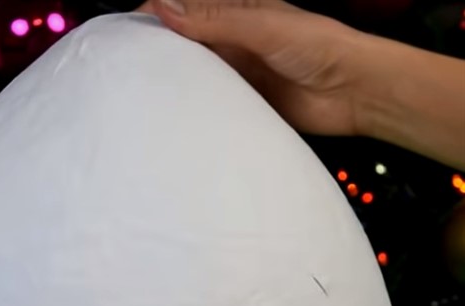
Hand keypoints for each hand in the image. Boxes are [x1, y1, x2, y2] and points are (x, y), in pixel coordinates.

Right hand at [137, 0, 464, 168]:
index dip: (156, 14)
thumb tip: (165, 7)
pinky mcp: (245, 105)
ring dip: (175, 83)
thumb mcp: (263, 26)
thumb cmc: (318, 47)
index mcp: (238, 12)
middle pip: (186, 44)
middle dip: (158, 52)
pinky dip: (196, 108)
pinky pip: (213, 104)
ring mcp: (239, 75)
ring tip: (143, 96)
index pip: (186, 8)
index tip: (127, 32)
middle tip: (127, 69)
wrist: (355, 93)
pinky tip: (177, 118)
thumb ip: (216, 20)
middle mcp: (234, 42)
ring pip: (196, 76)